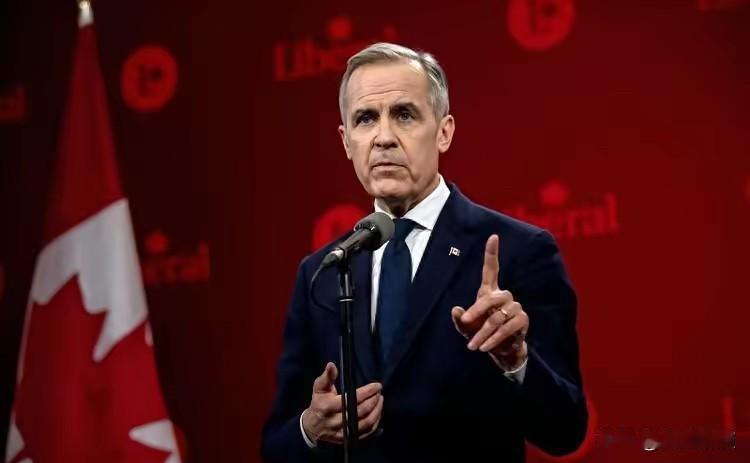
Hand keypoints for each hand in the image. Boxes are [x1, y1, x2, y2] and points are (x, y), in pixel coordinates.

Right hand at [301, 362, 383, 444]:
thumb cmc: (318, 403)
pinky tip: (377, 412)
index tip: (377, 385)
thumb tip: (332, 365)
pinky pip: (366, 433)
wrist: (312, 427)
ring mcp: (342, 433)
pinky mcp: (348, 440)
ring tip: (380, 400)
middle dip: (373, 400)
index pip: (351, 400)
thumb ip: (327, 377)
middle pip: (360, 412)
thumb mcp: (319, 388)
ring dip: (376, 411)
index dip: (366, 392)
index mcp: (328, 407)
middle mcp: (335, 421)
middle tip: (379, 392)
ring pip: (365, 424)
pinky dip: (375, 422)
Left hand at [451, 234, 528, 369]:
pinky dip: (494, 338)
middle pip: (492, 297)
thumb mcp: (466, 328)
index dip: (492, 253)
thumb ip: (460, 320)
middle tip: (466, 320)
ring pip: (497, 317)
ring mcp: (515, 307)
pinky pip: (507, 328)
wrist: (501, 351)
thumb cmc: (481, 334)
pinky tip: (484, 348)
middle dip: (477, 309)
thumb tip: (456, 309)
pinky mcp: (522, 321)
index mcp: (490, 292)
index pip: (492, 269)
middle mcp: (504, 296)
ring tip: (473, 345)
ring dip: (483, 332)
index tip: (493, 236)